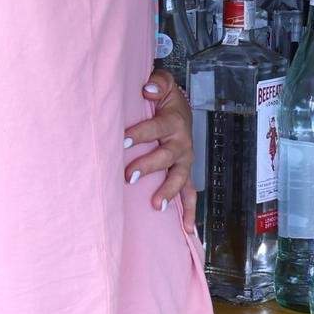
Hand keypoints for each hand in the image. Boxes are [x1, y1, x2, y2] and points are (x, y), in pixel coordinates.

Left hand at [126, 69, 194, 218]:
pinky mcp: (185, 173)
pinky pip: (191, 195)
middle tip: (128, 176)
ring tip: (156, 205)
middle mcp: (182, 144)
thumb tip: (147, 88)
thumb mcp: (164, 84)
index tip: (122, 141)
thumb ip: (157, 83)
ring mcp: (185, 161)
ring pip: (180, 178)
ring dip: (168, 192)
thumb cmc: (166, 99)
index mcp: (173, 122)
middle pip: (166, 157)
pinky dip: (190, 212)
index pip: (155, 128)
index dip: (139, 134)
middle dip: (148, 167)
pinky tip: (188, 230)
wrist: (182, 110)